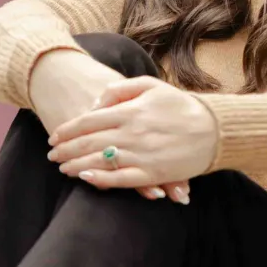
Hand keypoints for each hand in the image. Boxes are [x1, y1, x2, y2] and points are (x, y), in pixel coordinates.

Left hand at [28, 50, 190, 203]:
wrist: (215, 129)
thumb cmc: (181, 106)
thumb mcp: (151, 86)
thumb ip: (119, 90)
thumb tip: (94, 104)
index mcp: (130, 111)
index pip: (88, 121)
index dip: (67, 130)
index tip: (55, 137)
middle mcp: (132, 133)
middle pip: (88, 143)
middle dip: (65, 150)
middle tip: (52, 155)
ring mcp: (141, 155)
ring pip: (99, 162)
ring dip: (76, 166)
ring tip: (63, 168)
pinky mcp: (153, 174)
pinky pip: (120, 179)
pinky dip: (100, 180)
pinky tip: (86, 179)